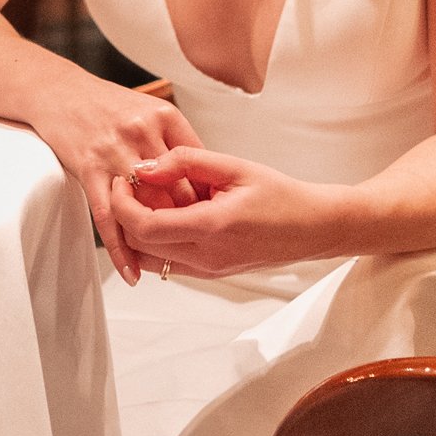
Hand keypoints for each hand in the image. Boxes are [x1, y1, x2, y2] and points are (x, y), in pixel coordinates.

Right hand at [27, 78, 203, 283]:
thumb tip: (203, 178)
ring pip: (146, 207)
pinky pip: (108, 217)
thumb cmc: (106, 104)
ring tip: (168, 261)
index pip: (198, 165)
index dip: (207, 197)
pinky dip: (121, 249)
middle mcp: (143, 133)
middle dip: (187, 221)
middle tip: (196, 245)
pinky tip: (132, 270)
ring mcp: (115, 152)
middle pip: (176, 190)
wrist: (59, 92)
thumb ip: (175, 141)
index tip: (214, 218)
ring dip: (157, 238)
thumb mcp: (150, 110)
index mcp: (166, 117)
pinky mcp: (89, 169)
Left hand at [109, 147, 341, 277]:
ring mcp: (206, 270)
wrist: (312, 227)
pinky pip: (167, 262)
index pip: (145, 227)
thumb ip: (187, 161)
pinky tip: (168, 214)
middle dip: (124, 214)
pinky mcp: (209, 274)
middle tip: (130, 184)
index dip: (123, 204)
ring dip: (138, 230)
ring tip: (149, 198)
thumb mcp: (234, 166)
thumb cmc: (280, 195)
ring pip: (149, 258)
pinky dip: (155, 240)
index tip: (123, 180)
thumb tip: (146, 167)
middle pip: (140, 246)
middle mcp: (206, 257)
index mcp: (212, 227)